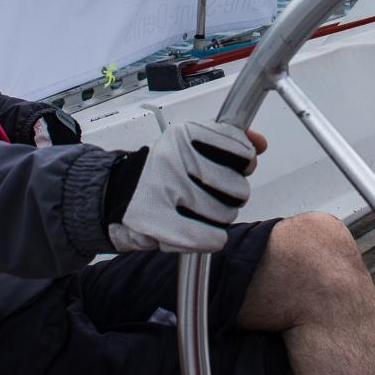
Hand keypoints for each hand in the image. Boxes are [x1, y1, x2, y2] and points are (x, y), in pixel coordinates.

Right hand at [108, 120, 256, 252]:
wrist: (114, 195)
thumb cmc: (161, 171)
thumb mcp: (192, 145)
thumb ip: (229, 141)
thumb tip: (260, 142)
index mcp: (184, 134)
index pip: (240, 150)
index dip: (243, 163)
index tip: (235, 167)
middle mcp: (174, 159)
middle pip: (238, 188)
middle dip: (231, 196)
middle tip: (211, 194)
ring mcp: (166, 190)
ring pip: (226, 214)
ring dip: (218, 219)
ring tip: (197, 211)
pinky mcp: (158, 222)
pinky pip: (210, 237)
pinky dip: (211, 239)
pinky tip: (199, 231)